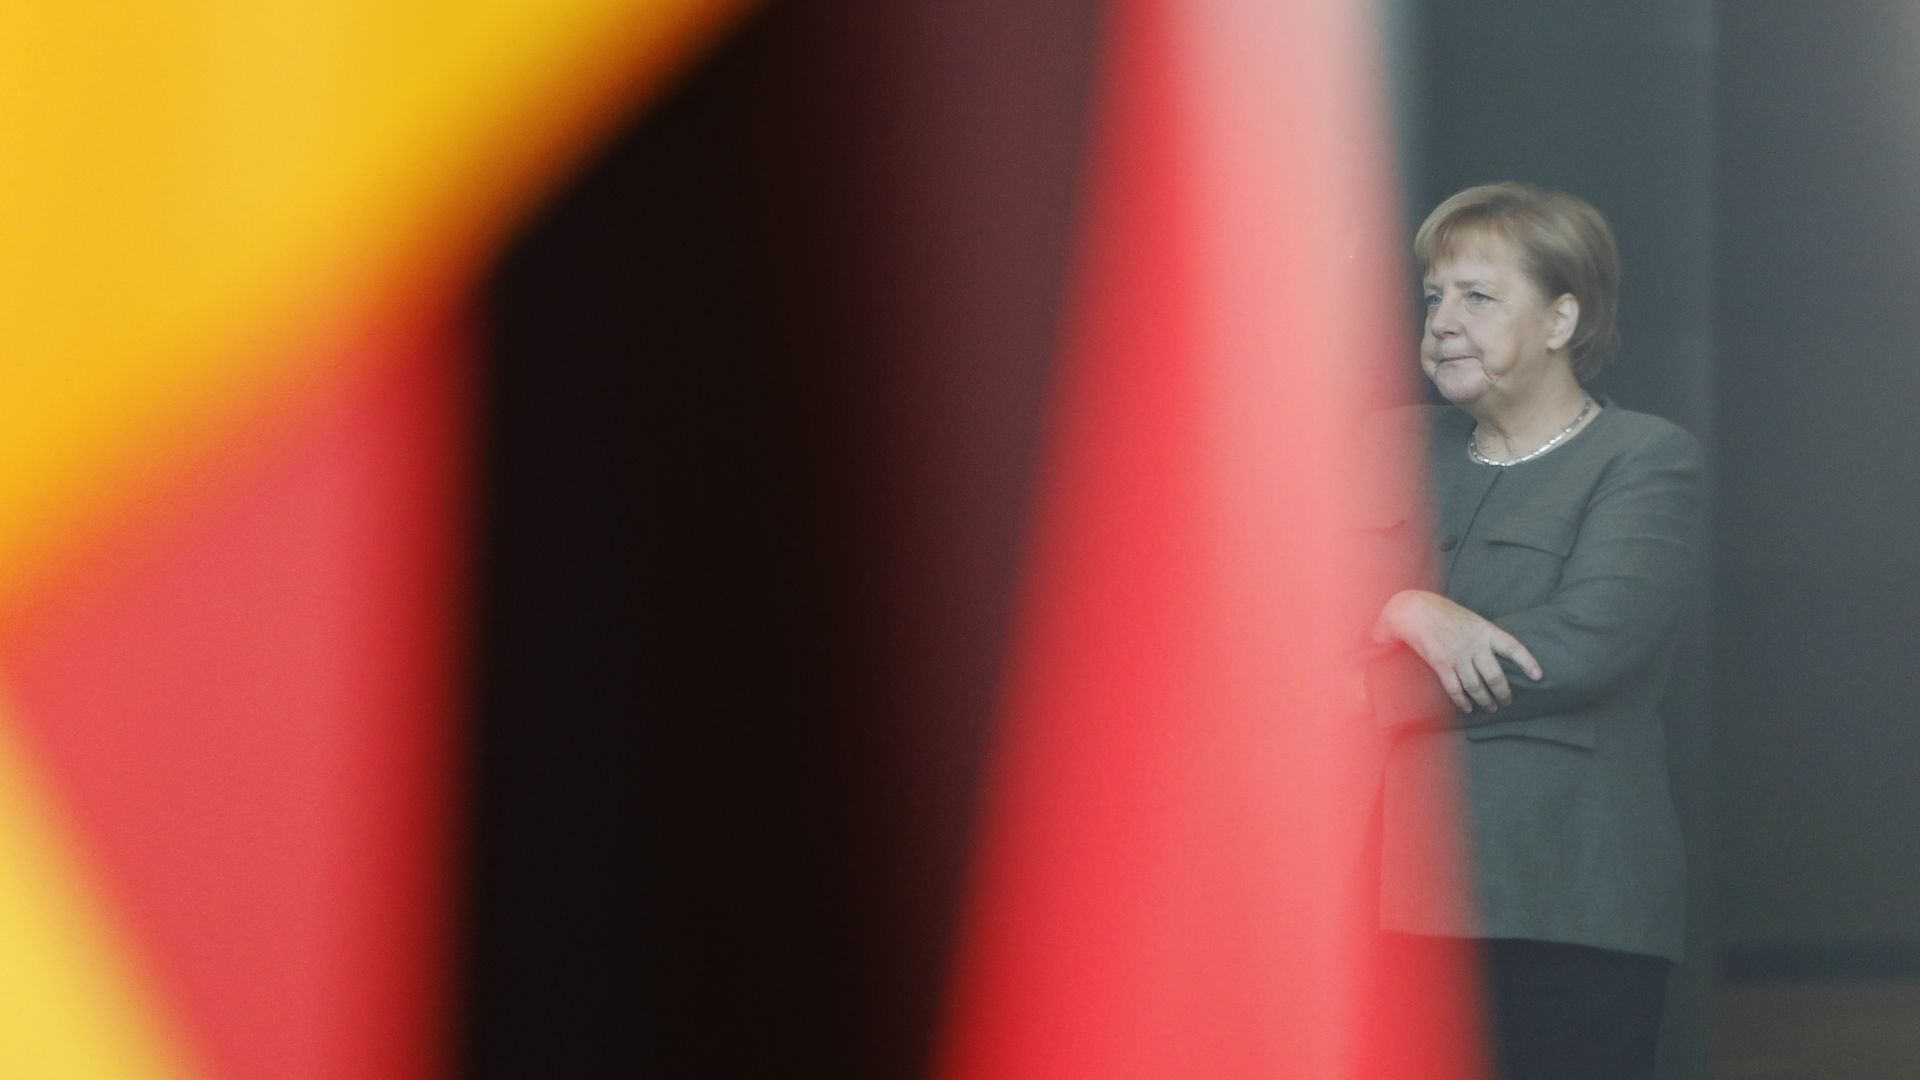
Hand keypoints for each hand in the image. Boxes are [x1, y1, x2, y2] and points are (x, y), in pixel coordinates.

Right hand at [1373, 590, 1543, 713]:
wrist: (1414, 610)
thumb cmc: (1442, 613)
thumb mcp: (1470, 619)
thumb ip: (1482, 636)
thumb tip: (1496, 654)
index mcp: (1485, 630)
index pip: (1514, 648)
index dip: (1528, 662)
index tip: (1538, 676)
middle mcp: (1475, 645)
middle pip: (1495, 676)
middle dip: (1504, 693)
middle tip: (1507, 702)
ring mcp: (1458, 656)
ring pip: (1476, 687)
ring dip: (1485, 701)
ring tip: (1490, 707)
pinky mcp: (1441, 665)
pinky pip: (1455, 689)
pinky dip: (1462, 702)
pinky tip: (1467, 708)